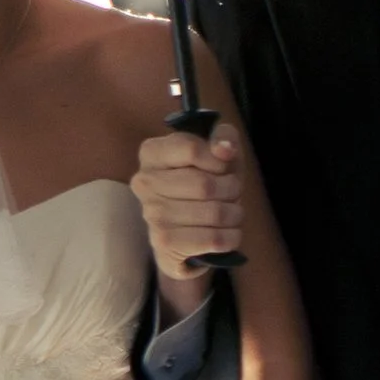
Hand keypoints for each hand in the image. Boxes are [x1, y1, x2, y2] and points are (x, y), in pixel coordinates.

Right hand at [133, 124, 242, 304]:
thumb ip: (224, 137)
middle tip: (232, 193)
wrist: (190, 233)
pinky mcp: (164, 243)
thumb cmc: (206, 182)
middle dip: (232, 189)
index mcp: (151, 152)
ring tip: (230, 213)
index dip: (219, 160)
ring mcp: (152, 214)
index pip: (191, 149)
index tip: (224, 167)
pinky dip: (231, 236)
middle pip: (205, 184)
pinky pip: (214, 239)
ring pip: (214, 213)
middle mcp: (144, 182)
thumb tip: (225, 149)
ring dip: (234, 214)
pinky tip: (227, 233)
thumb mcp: (218, 152)